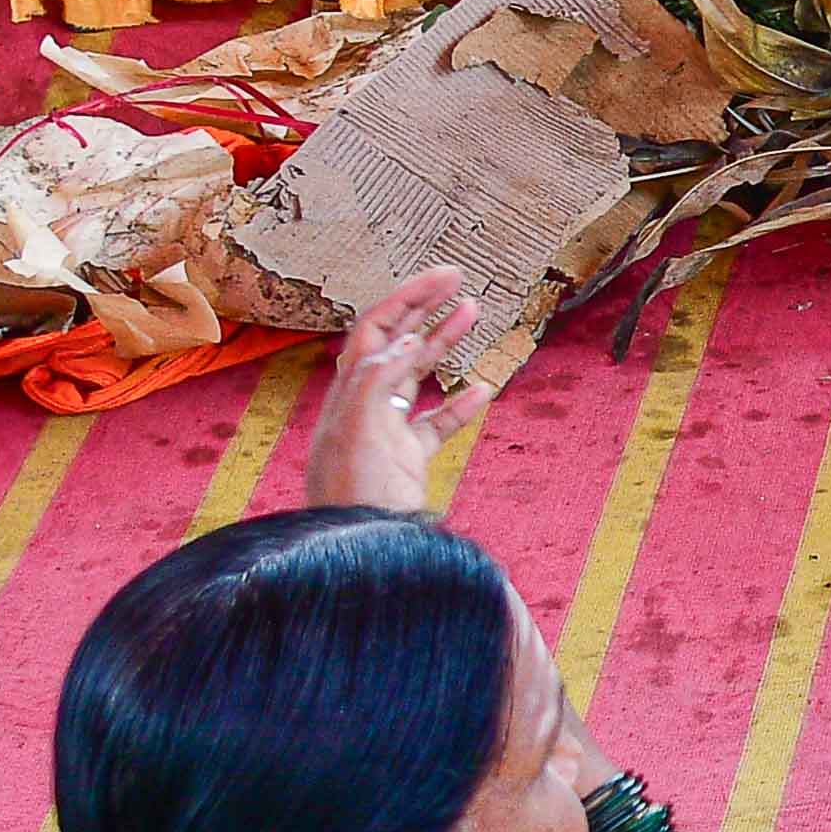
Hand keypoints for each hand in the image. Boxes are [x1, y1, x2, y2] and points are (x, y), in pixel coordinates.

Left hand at [307, 266, 496, 514]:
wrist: (359, 554)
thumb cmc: (350, 496)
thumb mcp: (357, 432)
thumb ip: (378, 382)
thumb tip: (406, 341)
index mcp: (348, 391)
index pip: (376, 328)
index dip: (408, 297)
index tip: (445, 277)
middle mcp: (365, 404)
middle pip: (395, 342)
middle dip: (425, 307)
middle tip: (458, 281)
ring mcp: (386, 431)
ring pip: (417, 377)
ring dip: (444, 344)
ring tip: (474, 314)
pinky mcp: (406, 460)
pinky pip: (436, 424)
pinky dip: (459, 405)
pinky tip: (482, 390)